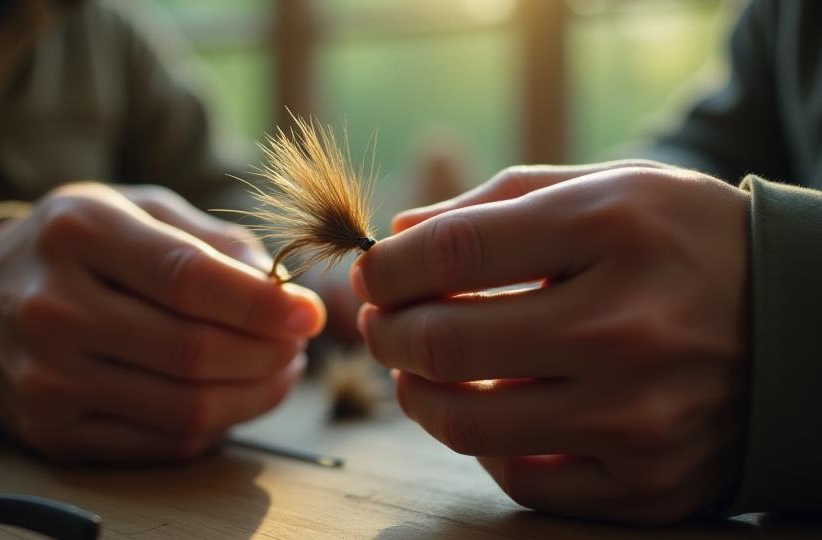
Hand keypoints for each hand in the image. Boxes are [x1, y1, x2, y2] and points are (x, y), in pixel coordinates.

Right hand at [0, 182, 324, 461]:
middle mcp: (53, 306)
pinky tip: (231, 397)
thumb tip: (284, 290)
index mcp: (79, 231)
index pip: (187, 278)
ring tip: (278, 370)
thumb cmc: (77, 246)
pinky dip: (214, 426)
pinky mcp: (50, 430)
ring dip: (254, 395)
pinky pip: (160, 442)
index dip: (261, 304)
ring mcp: (46, 377)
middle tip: (297, 346)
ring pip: (184, 407)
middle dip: (268, 354)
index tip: (307, 314)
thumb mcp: (138, 209)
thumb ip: (214, 241)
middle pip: (192, 350)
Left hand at [351, 161, 749, 524]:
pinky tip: (492, 408)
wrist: (801, 322)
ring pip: (468, 427)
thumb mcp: (607, 188)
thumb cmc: (683, 242)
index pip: (453, 252)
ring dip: (416, 395)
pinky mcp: (650, 482)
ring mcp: (640, 417)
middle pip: (444, 344)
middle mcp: (627, 329)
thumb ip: (496, 203)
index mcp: (613, 232)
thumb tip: (398, 237)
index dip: (387, 268)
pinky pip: (523, 480)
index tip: (373, 275)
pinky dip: (487, 445)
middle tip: (381, 323)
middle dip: (386, 333)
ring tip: (416, 368)